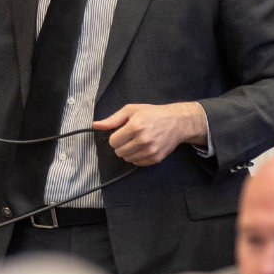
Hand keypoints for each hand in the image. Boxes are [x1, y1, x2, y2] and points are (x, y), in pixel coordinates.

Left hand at [93, 102, 207, 165]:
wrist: (177, 122)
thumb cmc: (153, 114)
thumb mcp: (131, 110)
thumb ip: (113, 119)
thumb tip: (96, 125)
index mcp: (135, 126)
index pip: (113, 141)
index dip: (115, 137)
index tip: (122, 132)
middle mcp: (143, 140)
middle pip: (119, 152)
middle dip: (121, 145)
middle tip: (130, 137)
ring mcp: (150, 151)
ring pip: (127, 159)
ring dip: (129, 152)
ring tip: (137, 142)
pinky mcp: (156, 158)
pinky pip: (137, 163)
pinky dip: (137, 157)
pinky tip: (143, 147)